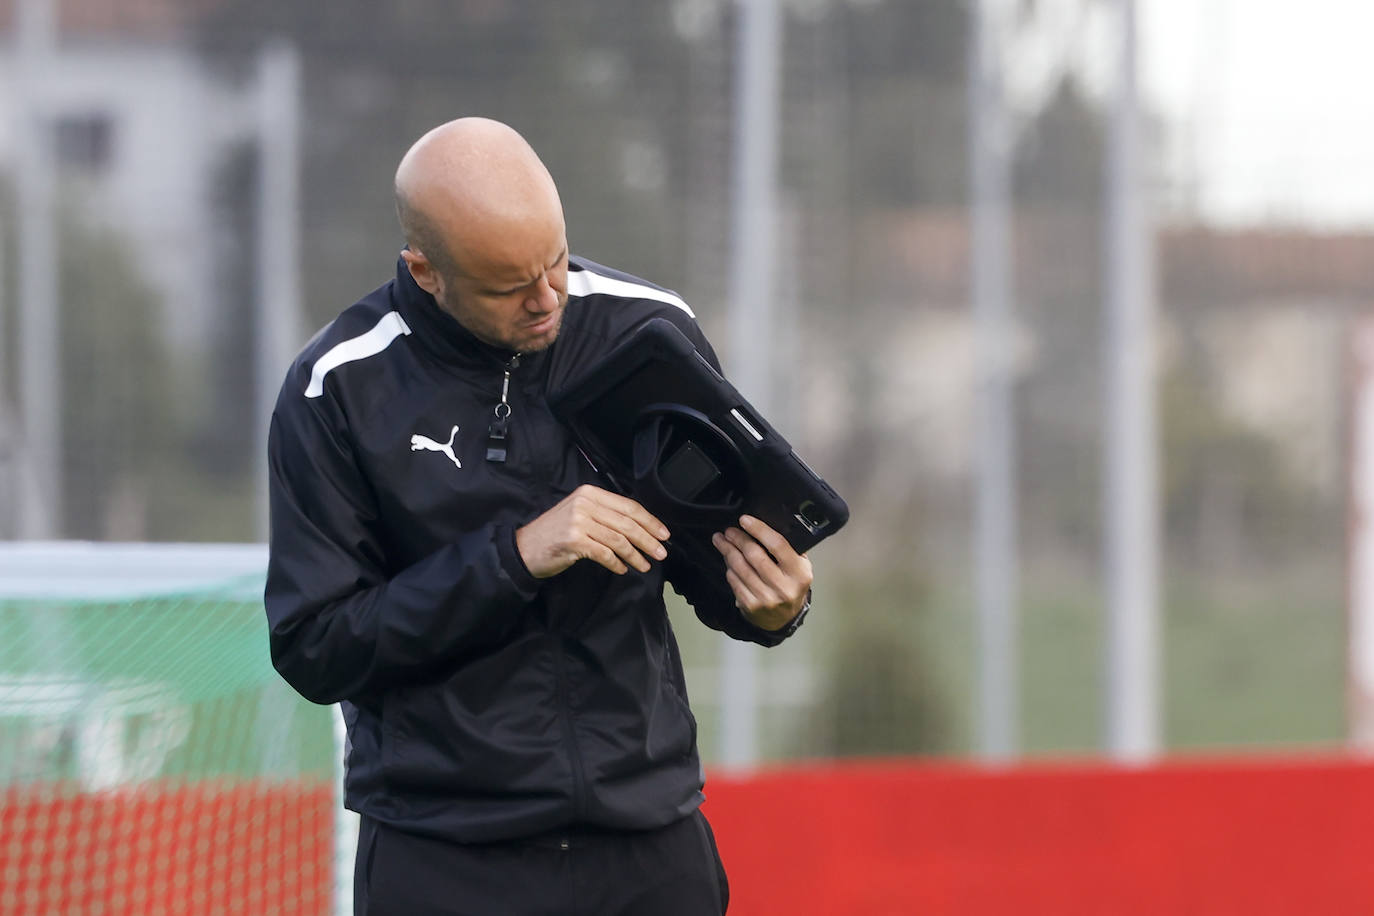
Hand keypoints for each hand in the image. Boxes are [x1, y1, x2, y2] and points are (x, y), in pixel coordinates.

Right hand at [516, 484, 669, 577]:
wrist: (524, 548)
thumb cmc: (555, 533)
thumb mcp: (580, 514)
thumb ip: (604, 515)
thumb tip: (639, 528)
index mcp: (590, 493)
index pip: (628, 506)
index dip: (649, 521)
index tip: (663, 534)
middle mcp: (585, 503)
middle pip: (627, 522)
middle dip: (648, 539)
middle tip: (661, 552)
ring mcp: (578, 521)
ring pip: (619, 539)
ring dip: (635, 555)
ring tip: (644, 565)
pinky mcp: (574, 540)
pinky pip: (605, 553)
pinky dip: (617, 563)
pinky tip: (622, 569)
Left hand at [712, 515, 812, 630]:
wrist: (785, 618)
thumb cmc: (791, 584)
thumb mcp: (799, 567)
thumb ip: (789, 549)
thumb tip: (762, 525)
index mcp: (799, 573)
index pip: (777, 545)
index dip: (759, 530)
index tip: (744, 519)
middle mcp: (783, 586)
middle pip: (754, 555)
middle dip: (738, 539)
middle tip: (729, 531)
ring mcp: (766, 598)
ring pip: (740, 567)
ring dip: (727, 551)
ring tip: (721, 540)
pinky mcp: (750, 606)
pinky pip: (734, 581)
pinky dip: (729, 568)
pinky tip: (727, 560)